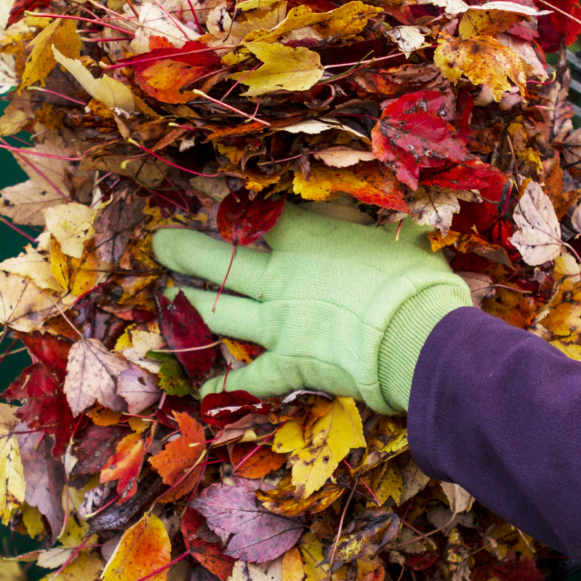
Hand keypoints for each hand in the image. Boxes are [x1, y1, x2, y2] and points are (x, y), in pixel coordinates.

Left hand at [150, 204, 472, 413]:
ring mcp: (279, 324)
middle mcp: (282, 278)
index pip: (258, 214)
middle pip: (220, 260)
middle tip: (161, 243)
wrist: (419, 335)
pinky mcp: (289, 365)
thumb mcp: (393, 233)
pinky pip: (248, 379)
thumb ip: (361, 222)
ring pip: (220, 311)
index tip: (200, 190)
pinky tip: (201, 391)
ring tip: (169, 293)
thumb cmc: (415, 279)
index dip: (226, 201)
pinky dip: (224, 386)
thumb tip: (351, 206)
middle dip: (185, 250)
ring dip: (191, 303)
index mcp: (308, 239)